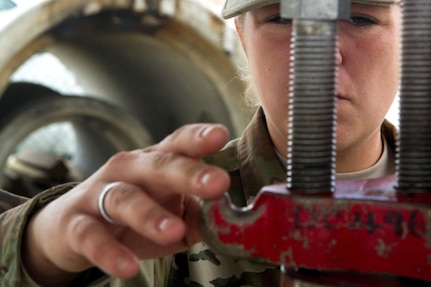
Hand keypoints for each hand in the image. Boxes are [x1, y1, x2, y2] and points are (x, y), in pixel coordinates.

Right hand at [22, 124, 229, 284]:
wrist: (71, 226)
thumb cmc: (133, 213)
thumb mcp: (170, 210)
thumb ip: (200, 214)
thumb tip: (234, 222)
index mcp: (155, 163)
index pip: (179, 144)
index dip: (199, 139)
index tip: (221, 136)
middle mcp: (128, 170)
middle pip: (158, 166)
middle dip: (187, 173)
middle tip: (217, 183)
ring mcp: (100, 194)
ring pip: (125, 198)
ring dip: (150, 215)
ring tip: (173, 231)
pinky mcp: (77, 223)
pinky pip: (92, 236)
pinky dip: (109, 252)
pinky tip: (128, 267)